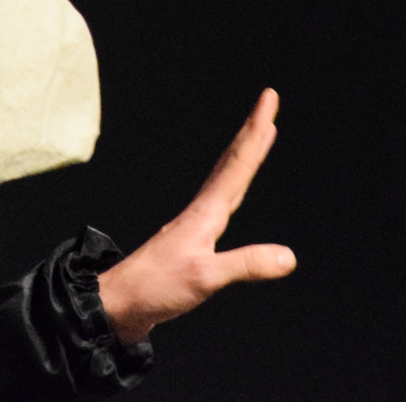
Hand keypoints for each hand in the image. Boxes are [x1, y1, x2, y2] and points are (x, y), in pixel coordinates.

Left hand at [96, 88, 295, 344]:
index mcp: (206, 213)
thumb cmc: (155, 287)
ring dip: (244, 153)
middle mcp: (201, 212)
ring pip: (225, 178)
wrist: (117, 304)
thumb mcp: (205, 278)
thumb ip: (246, 265)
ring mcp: (194, 225)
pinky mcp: (190, 242)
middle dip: (253, 131)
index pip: (238, 164)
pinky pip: (220, 201)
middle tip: (268, 103)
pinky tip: (233, 192)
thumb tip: (288, 257)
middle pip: (232, 162)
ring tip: (259, 136)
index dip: (256, 132)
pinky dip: (233, 185)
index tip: (269, 101)